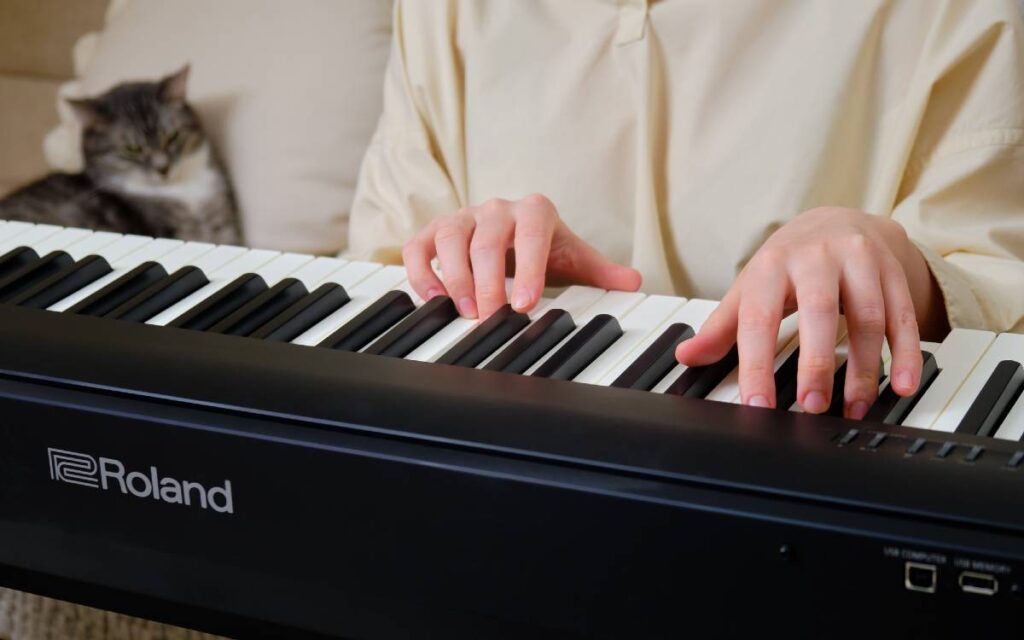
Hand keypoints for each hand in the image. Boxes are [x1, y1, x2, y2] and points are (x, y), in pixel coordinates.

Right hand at [403, 194, 641, 318]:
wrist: (512, 231)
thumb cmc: (543, 248)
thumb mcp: (573, 259)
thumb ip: (601, 273)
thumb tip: (634, 282)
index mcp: (534, 211)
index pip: (532, 233)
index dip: (528, 267)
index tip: (525, 305)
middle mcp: (496, 209)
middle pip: (487, 239)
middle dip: (487, 280)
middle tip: (490, 316)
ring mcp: (463, 217)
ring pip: (450, 237)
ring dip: (454, 276)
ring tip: (463, 311)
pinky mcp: (434, 231)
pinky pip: (419, 245)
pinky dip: (422, 271)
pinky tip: (432, 298)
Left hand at [675, 207, 947, 418]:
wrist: (841, 219)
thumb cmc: (788, 263)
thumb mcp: (751, 287)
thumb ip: (722, 326)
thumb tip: (687, 356)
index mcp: (771, 265)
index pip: (759, 318)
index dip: (757, 363)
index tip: (758, 405)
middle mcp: (816, 257)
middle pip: (819, 311)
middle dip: (816, 363)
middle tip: (812, 406)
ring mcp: (860, 261)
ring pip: (868, 317)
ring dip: (863, 368)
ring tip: (853, 407)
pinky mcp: (893, 272)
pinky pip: (903, 315)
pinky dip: (906, 352)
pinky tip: (903, 383)